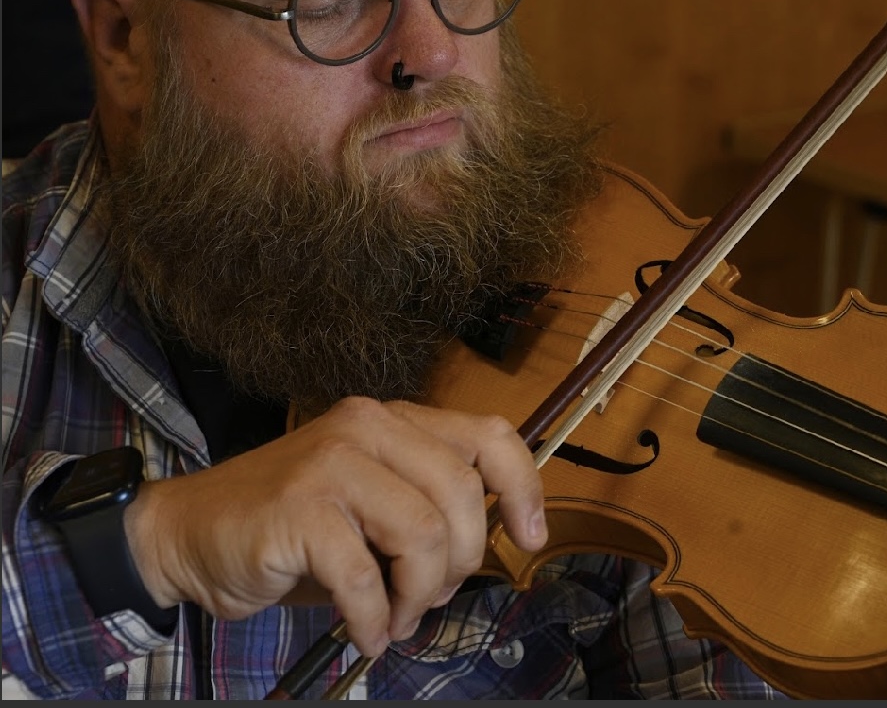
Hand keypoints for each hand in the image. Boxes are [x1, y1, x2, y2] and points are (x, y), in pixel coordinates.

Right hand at [122, 397, 547, 656]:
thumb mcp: (370, 505)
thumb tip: (485, 548)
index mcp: (393, 421)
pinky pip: (365, 575)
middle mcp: (366, 428)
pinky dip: (373, 618)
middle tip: (431, 598)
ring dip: (418, 595)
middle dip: (461, 562)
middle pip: (460, 493)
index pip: (488, 436)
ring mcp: (331, 462)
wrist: (189, 533)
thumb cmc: (291, 527)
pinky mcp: (299, 508)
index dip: (522, 487)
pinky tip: (365, 631)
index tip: (531, 536)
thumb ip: (426, 509)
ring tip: (395, 617)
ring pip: (423, 533)